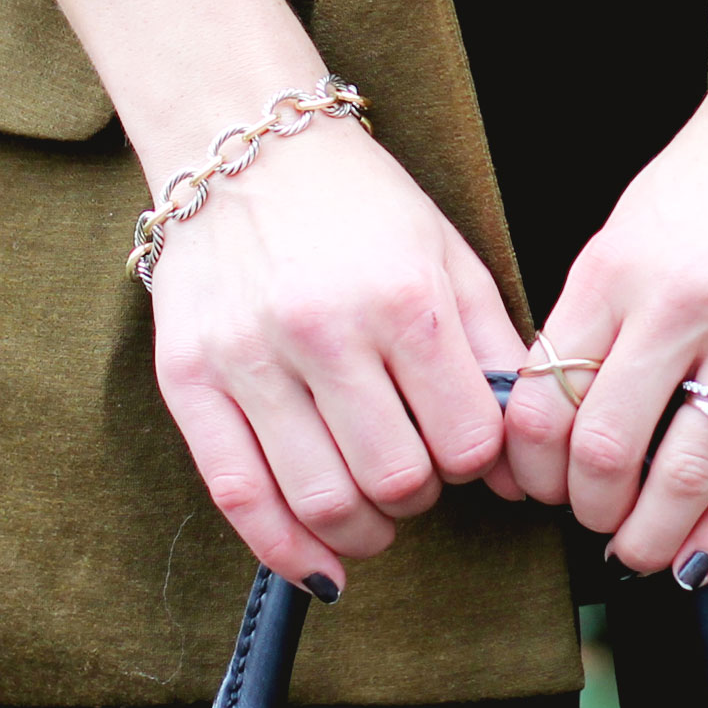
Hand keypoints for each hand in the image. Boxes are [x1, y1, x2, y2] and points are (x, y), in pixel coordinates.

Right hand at [149, 115, 525, 595]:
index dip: (478, 462)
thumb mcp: (448, 257)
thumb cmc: (361, 206)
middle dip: (421, 495)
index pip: (467, 441)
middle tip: (417, 473)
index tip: (465, 446)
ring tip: (374, 512)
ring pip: (322, 501)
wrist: (243, 146)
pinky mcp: (188, 378)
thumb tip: (519, 467)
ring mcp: (249, 356)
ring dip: (364, 531)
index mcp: (403, 297)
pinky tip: (319, 561)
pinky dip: (284, 549)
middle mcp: (325, 329)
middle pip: (396, 479)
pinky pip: (238, 496)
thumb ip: (495, 355)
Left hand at [502, 0, 707, 579]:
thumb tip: (557, 406)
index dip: (528, 463)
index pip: (545, 395)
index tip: (533, 484)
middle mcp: (679, 303)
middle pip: (605, 447)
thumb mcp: (631, 221)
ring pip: (687, 471)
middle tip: (587, 522)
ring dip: (650, 532)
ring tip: (636, 552)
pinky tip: (700, 557)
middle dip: (586, 507)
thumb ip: (596, 309)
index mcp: (615, 266)